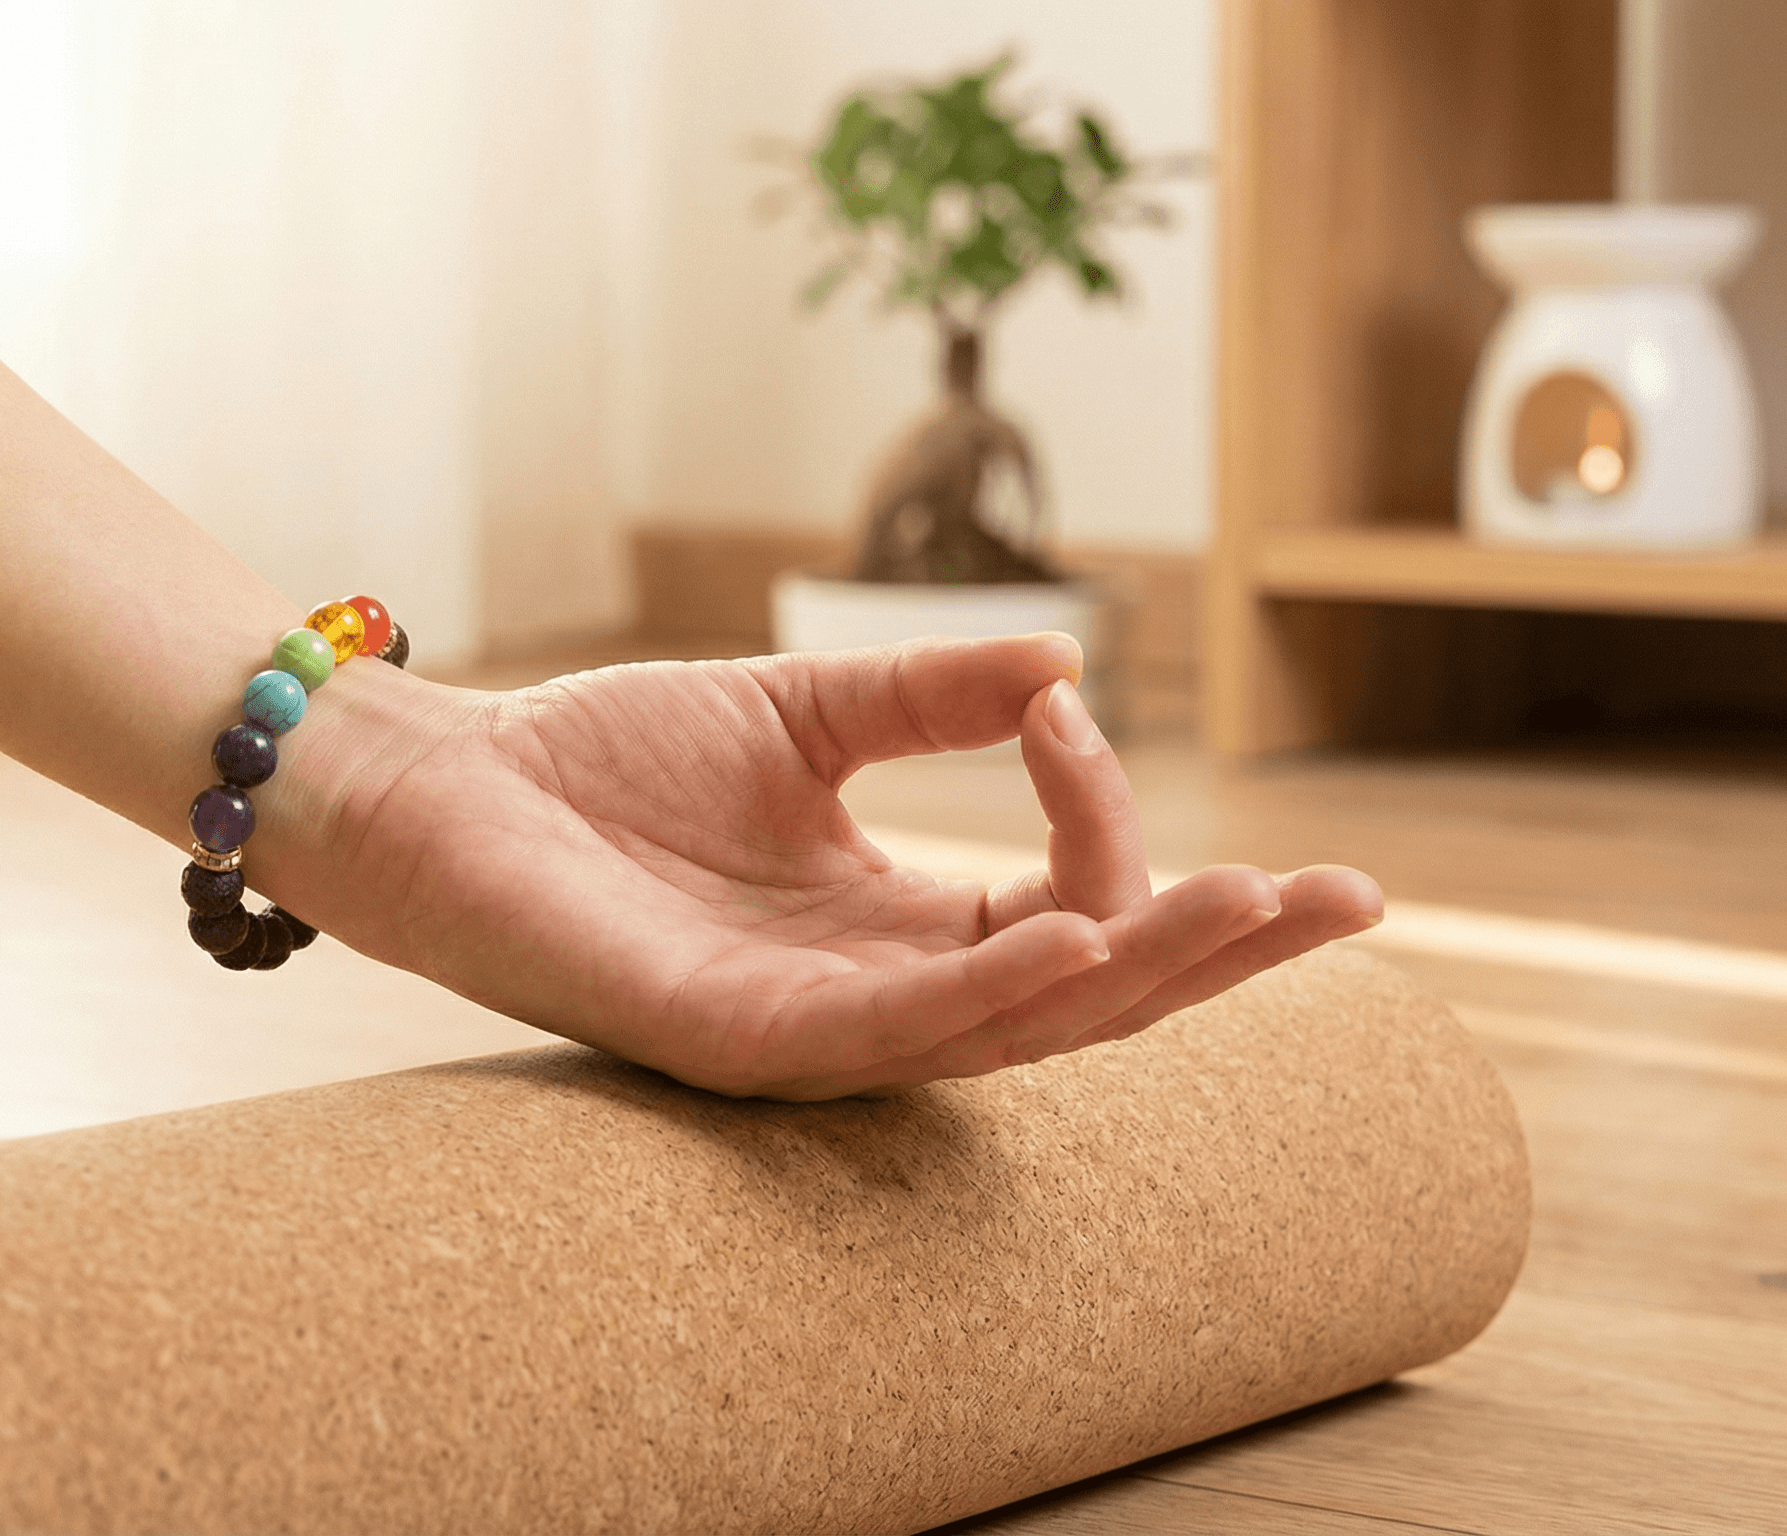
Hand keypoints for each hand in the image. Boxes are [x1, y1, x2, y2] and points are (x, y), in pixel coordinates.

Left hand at [270, 635, 1382, 1098]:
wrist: (441, 784)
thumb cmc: (603, 764)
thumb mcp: (801, 715)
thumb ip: (929, 697)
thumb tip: (1066, 665)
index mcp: (895, 930)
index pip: (1067, 913)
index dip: (1111, 829)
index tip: (1071, 713)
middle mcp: (871, 998)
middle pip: (1084, 1005)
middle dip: (1218, 956)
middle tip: (1346, 904)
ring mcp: (807, 1031)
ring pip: (1012, 1035)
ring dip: (1137, 975)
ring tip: (1243, 911)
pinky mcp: (731, 1038)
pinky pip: (887, 1037)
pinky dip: (992, 991)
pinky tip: (1078, 945)